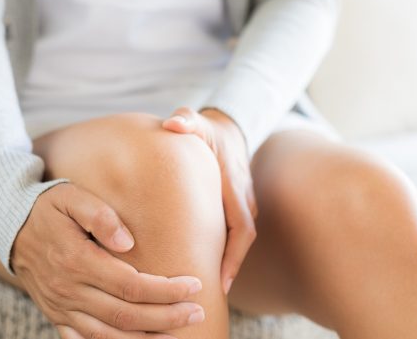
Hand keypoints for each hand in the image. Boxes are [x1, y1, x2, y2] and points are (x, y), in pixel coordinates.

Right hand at [12, 183, 205, 337]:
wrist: (10, 226)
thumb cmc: (49, 208)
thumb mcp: (72, 197)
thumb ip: (100, 216)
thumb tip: (128, 241)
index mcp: (77, 261)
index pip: (131, 285)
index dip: (165, 290)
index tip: (194, 285)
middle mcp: (69, 290)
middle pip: (125, 315)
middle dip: (166, 317)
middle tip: (197, 312)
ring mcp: (61, 307)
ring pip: (108, 336)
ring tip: (178, 336)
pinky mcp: (57, 316)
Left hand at [162, 107, 257, 294]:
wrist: (228, 128)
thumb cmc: (208, 129)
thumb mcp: (196, 121)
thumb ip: (186, 121)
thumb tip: (172, 124)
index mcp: (235, 186)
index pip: (242, 229)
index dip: (233, 257)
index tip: (220, 281)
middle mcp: (244, 200)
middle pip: (241, 243)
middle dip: (228, 270)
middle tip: (208, 296)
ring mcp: (242, 205)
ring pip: (236, 241)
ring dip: (224, 263)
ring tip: (202, 288)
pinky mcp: (235, 209)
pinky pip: (231, 235)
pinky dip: (221, 252)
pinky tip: (201, 266)